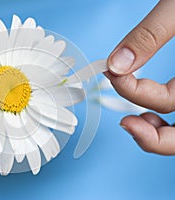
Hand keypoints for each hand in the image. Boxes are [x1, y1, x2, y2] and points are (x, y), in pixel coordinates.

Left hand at [106, 0, 174, 154]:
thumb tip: (116, 64)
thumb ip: (150, 35)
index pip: (170, 101)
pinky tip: (149, 113)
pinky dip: (166, 117)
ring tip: (134, 122)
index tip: (112, 72)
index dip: (135, 92)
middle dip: (155, 138)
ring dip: (160, 133)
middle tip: (126, 125)